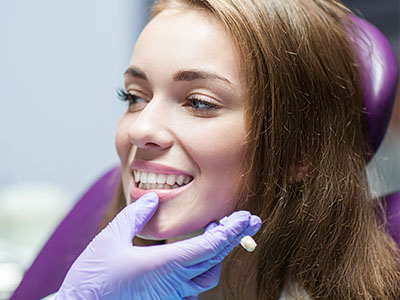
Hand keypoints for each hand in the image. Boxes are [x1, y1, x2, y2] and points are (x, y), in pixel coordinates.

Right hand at [55, 192, 260, 299]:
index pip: (210, 246)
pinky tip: (198, 255)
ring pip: (208, 274)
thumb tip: (152, 198)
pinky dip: (203, 266)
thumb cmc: (94, 279)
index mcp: (165, 264)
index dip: (231, 230)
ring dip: (218, 252)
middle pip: (215, 258)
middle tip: (249, 221)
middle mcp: (174, 282)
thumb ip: (135, 216)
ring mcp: (172, 295)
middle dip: (234, 237)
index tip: (246, 217)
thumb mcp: (111, 238)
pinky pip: (194, 285)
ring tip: (219, 233)